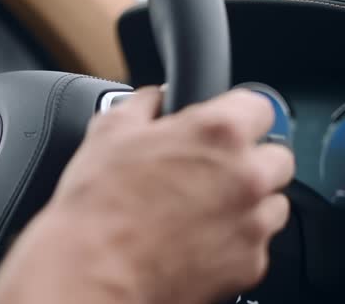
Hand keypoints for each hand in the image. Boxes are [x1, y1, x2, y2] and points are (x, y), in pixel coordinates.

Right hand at [0, 88, 293, 303]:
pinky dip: (234, 239)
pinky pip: (256, 244)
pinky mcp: (249, 264)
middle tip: (209, 169)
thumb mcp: (109, 131)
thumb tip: (154, 99)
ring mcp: (252, 224)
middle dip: (248, 160)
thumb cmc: (99, 203)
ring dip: (247, 201)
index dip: (237, 113)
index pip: (259, 106)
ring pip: (272, 203)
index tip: (224, 124)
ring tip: (201, 208)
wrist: (94, 269)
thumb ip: (143, 103)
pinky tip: (196, 238)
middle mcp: (247, 176)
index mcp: (218, 132)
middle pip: (275, 157)